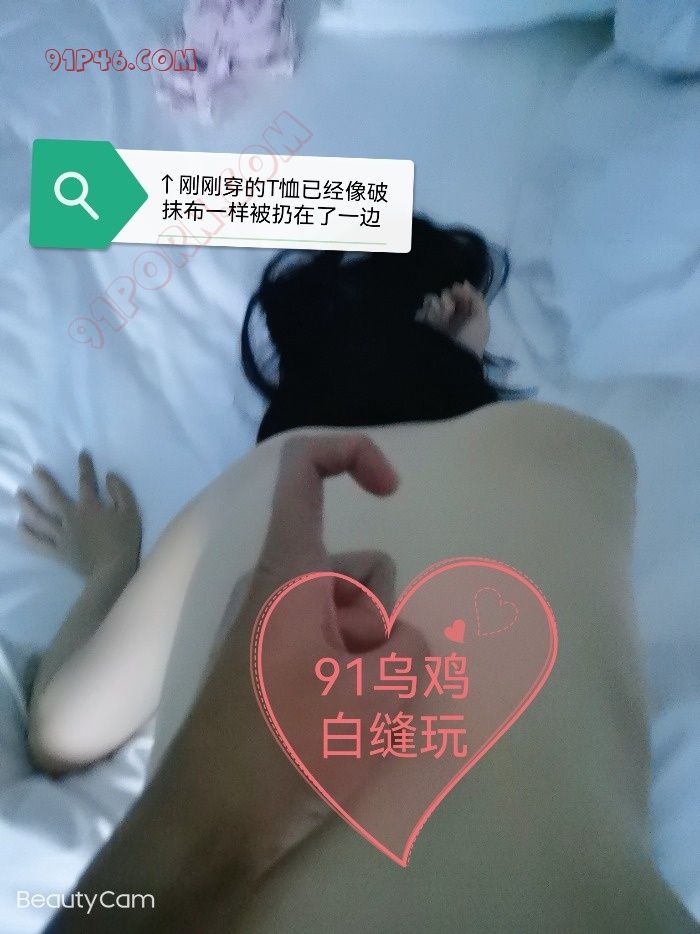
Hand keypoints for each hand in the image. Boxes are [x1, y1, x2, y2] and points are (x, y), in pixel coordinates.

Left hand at [16, 451, 141, 577]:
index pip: (86, 481)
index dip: (85, 466)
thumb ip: (120, 491)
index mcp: (89, 506)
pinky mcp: (58, 551)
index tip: (82, 454)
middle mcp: (71, 517)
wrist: (112, 571)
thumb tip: (109, 475)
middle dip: (45, 481)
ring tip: (20, 494)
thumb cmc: (123, 540)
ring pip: (40, 518)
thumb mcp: (130, 512)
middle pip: (53, 496)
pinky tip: (20, 527)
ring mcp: (62, 535)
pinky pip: (39, 543)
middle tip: (36, 470)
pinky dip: (28, 535)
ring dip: (28, 505)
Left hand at [184, 434, 424, 881]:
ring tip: (355, 714)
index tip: (394, 487)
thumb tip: (408, 643)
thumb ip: (412, 651)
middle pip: (358, 567)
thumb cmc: (286, 747)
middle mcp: (276, 587)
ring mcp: (269, 628)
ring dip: (370, 655)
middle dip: (381, 617)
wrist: (208, 822)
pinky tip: (344, 727)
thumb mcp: (374, 697)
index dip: (353, 454)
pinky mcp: (268, 665)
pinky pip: (328, 646)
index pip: (304, 471)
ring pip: (350, 615)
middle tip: (364, 681)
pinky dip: (349, 673)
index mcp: (290, 571)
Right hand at [416, 279, 489, 357]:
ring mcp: (434, 320)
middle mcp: (449, 316)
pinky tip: (433, 319)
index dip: (460, 291)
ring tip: (442, 318)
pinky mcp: (422, 325)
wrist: (452, 357)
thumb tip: (464, 283)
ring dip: (439, 306)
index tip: (458, 290)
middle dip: (448, 299)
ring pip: (433, 300)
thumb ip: (476, 299)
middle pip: (445, 295)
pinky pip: (422, 309)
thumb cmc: (471, 338)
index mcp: (464, 314)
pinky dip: (428, 311)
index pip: (460, 295)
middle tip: (450, 309)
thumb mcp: (481, 318)